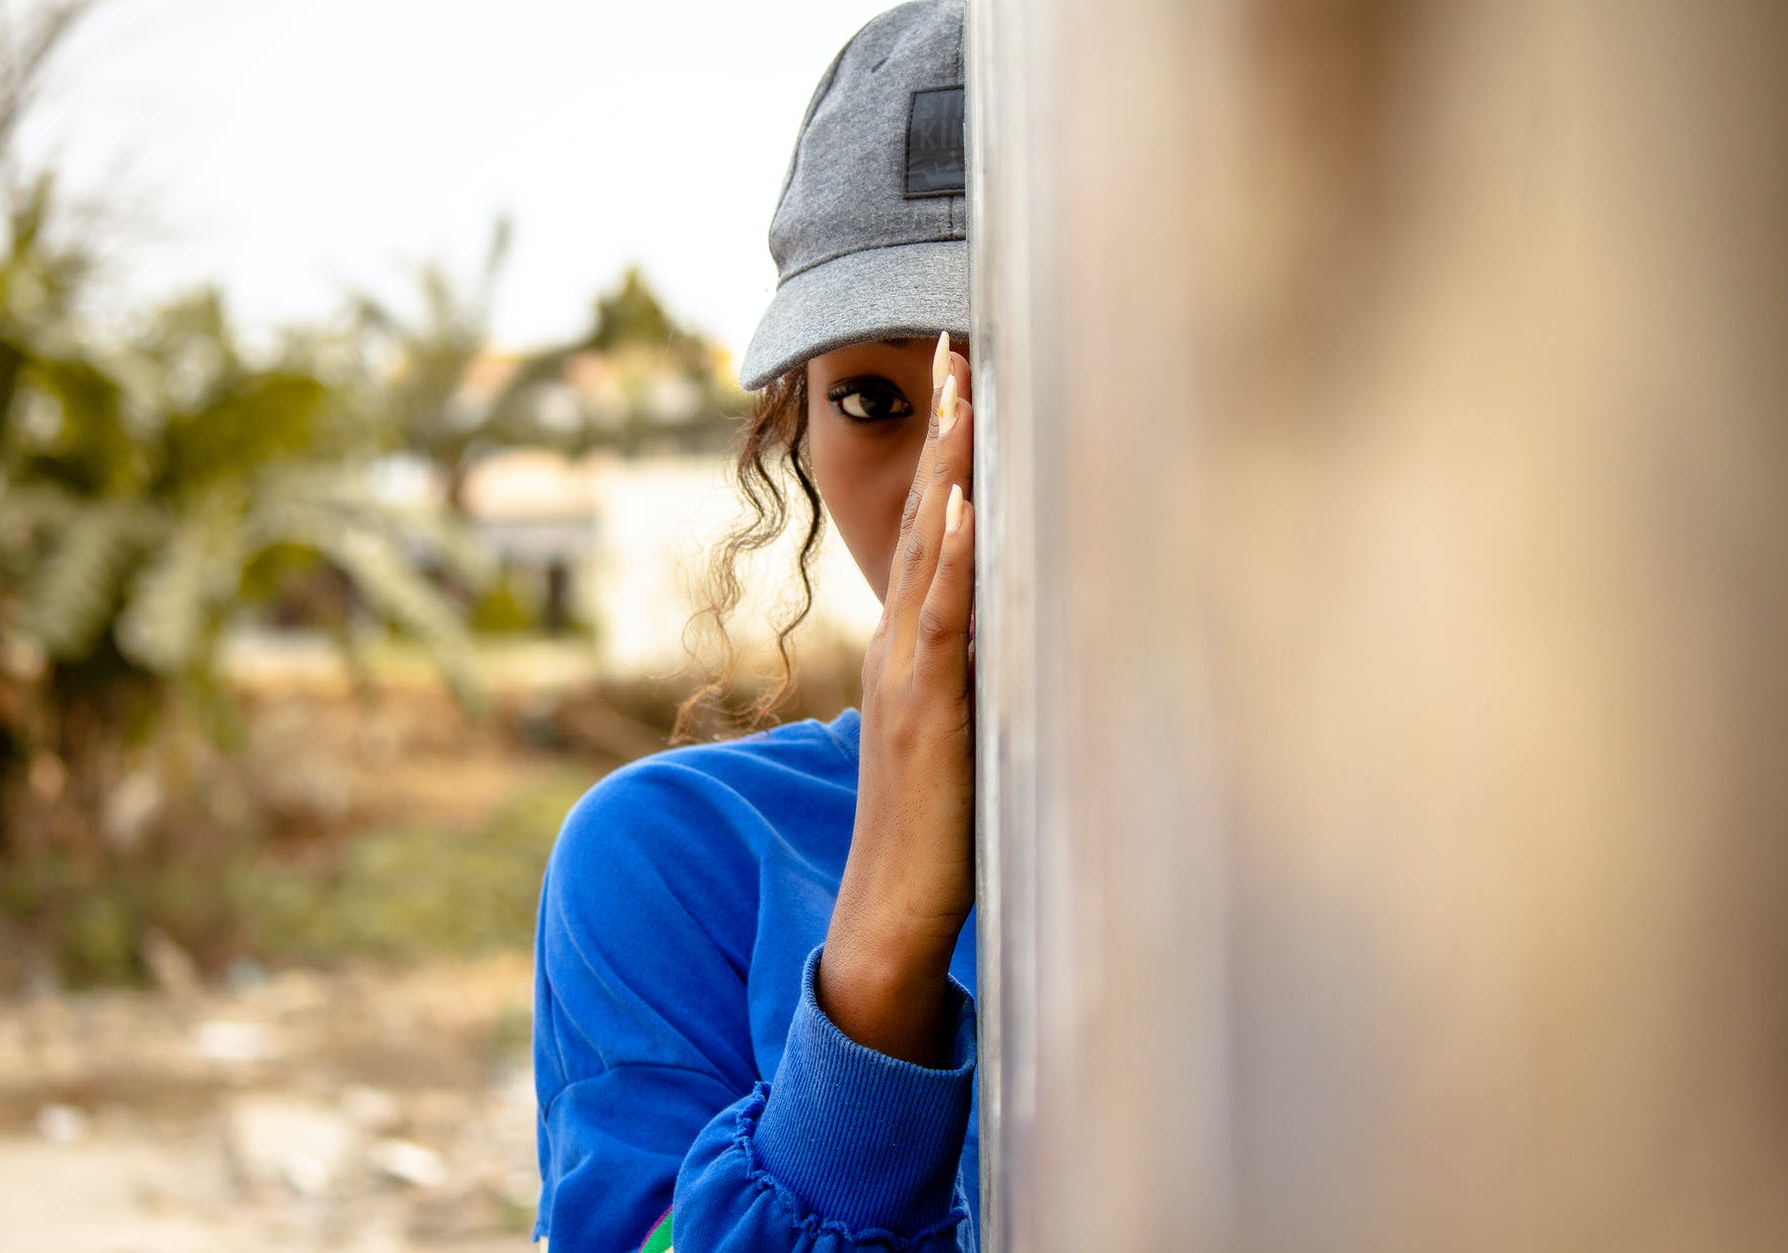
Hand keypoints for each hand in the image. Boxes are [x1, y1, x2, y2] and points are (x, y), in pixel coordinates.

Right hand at [818, 340, 974, 1066]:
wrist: (889, 910)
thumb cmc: (932, 825)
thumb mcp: (957, 727)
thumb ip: (975, 672)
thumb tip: (1023, 629)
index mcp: (909, 643)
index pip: (934, 525)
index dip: (947, 450)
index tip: (962, 378)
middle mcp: (901, 642)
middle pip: (928, 514)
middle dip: (944, 426)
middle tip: (957, 342)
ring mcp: (909, 673)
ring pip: (932, 548)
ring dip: (949, 464)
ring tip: (961, 388)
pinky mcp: (928, 713)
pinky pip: (942, 622)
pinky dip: (955, 558)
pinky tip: (969, 503)